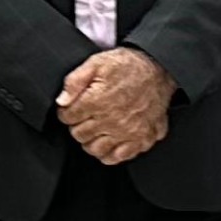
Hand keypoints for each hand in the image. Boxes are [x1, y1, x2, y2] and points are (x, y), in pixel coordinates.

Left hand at [55, 47, 174, 165]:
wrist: (158, 68)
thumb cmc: (129, 65)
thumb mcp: (96, 63)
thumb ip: (74, 81)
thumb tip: (62, 100)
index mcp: (97, 101)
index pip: (68, 117)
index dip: (66, 112)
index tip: (71, 108)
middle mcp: (111, 120)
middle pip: (79, 135)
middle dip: (77, 125)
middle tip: (84, 116)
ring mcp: (127, 132)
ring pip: (95, 149)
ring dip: (91, 141)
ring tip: (95, 129)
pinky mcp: (141, 138)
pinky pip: (118, 157)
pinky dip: (110, 153)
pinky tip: (108, 142)